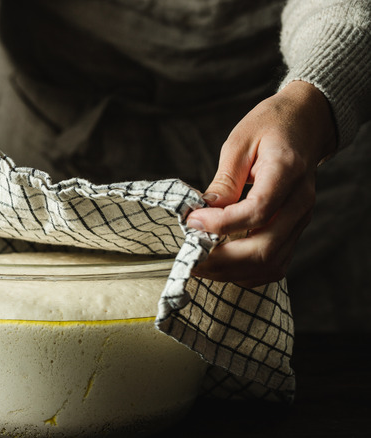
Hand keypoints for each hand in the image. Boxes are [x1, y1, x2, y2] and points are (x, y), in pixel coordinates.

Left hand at [186, 81, 336, 287]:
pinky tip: (222, 265)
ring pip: (271, 263)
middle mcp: (300, 202)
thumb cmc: (270, 127)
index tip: (191, 222)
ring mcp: (301, 219)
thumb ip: (225, 180)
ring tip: (200, 264)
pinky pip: (275, 264)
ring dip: (231, 272)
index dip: (221, 224)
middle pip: (265, 248)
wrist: (305, 125)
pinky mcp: (295, 230)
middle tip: (190, 255)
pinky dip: (247, 272)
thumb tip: (204, 211)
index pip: (258, 211)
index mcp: (287, 172)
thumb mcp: (240, 143)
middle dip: (222, 259)